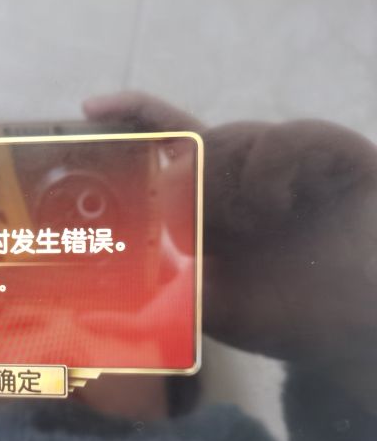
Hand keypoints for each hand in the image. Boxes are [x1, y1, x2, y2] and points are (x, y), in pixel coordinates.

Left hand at [83, 92, 376, 367]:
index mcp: (214, 205)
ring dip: (229, 177)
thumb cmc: (290, 318)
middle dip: (186, 169)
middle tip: (189, 210)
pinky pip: (289, 138)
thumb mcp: (211, 312)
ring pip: (237, 135)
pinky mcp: (334, 156)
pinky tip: (274, 204)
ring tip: (249, 221)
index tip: (91, 109)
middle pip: (198, 138)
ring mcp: (289, 164)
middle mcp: (246, 177)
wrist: (362, 331)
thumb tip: (91, 318)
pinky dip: (271, 168)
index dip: (132, 121)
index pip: (166, 150)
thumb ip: (157, 306)